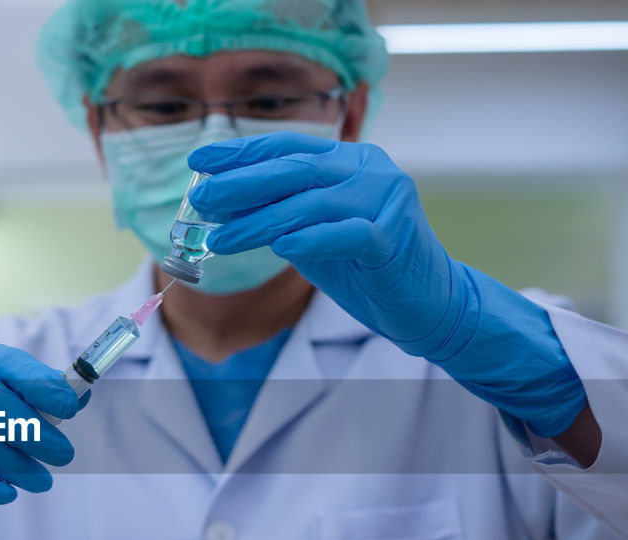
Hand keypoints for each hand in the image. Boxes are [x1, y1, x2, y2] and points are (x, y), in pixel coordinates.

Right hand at [0, 336, 80, 539]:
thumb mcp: (0, 403)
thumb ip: (37, 397)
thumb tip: (82, 394)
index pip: (5, 362)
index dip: (40, 383)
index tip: (70, 407)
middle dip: (31, 428)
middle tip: (64, 454)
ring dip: (14, 463)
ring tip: (43, 482)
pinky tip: (7, 495)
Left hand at [187, 132, 586, 438]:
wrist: (428, 302)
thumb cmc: (365, 267)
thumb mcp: (314, 233)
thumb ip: (280, 213)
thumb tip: (220, 204)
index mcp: (350, 160)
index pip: (288, 148)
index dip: (241, 153)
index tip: (198, 161)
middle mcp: (370, 170)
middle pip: (294, 170)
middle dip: (241, 184)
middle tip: (201, 199)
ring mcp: (385, 200)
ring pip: (310, 204)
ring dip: (259, 222)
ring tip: (220, 238)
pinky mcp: (392, 237)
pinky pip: (343, 234)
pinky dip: (309, 239)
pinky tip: (278, 248)